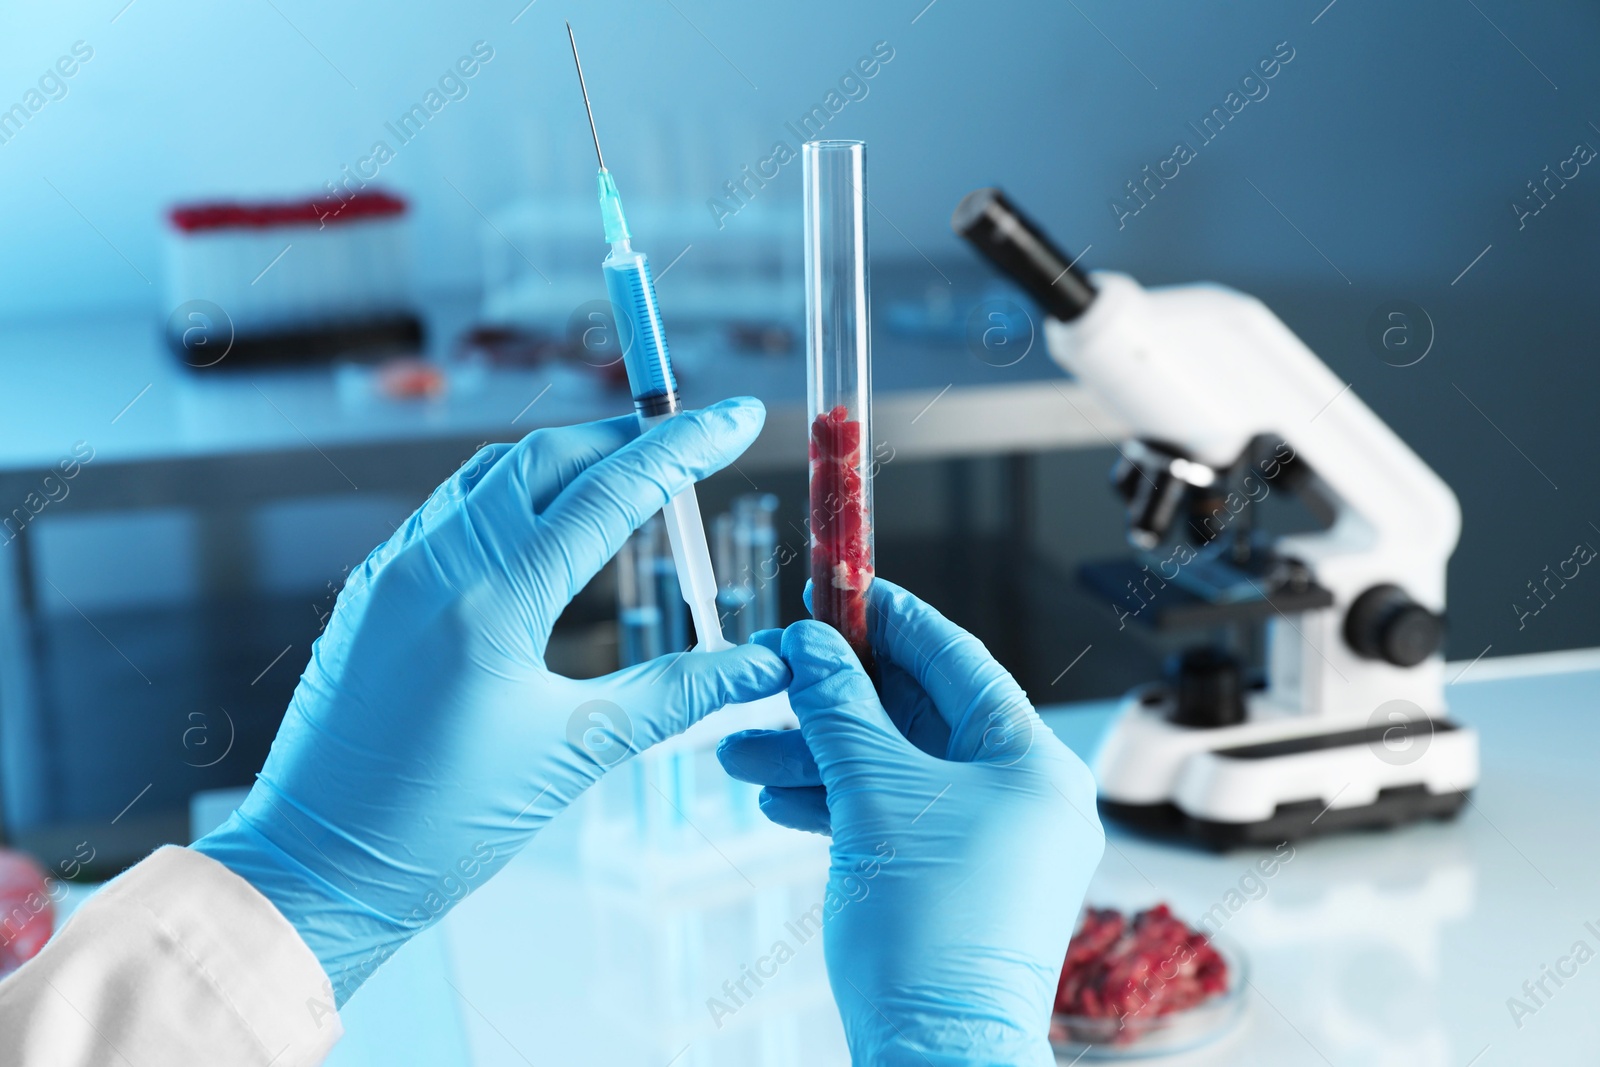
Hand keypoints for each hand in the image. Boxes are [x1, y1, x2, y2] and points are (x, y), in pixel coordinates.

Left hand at [194, 399, 789, 1003]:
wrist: (313, 870)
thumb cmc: (438, 827)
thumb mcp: (574, 754)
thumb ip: (676, 693)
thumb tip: (760, 664)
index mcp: (490, 598)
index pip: (610, 492)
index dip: (684, 448)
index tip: (736, 416)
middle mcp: (433, 562)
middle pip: (548, 458)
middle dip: (627, 440)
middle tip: (692, 445)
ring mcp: (392, 570)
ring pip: (493, 474)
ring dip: (567, 461)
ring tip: (629, 477)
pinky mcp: (371, 591)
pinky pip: (451, 510)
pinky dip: (513, 496)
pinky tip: (545, 526)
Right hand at [717, 580, 1103, 1065]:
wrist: (935, 1056)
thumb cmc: (928, 930)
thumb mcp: (873, 796)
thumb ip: (842, 710)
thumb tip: (815, 646)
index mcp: (1031, 763)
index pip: (958, 661)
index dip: (893, 620)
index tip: (841, 590)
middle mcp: (1024, 799)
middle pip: (920, 717)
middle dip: (835, 699)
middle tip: (776, 671)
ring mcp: (993, 845)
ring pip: (897, 772)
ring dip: (821, 756)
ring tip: (745, 749)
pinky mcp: (956, 886)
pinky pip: (896, 819)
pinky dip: (839, 804)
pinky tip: (778, 798)